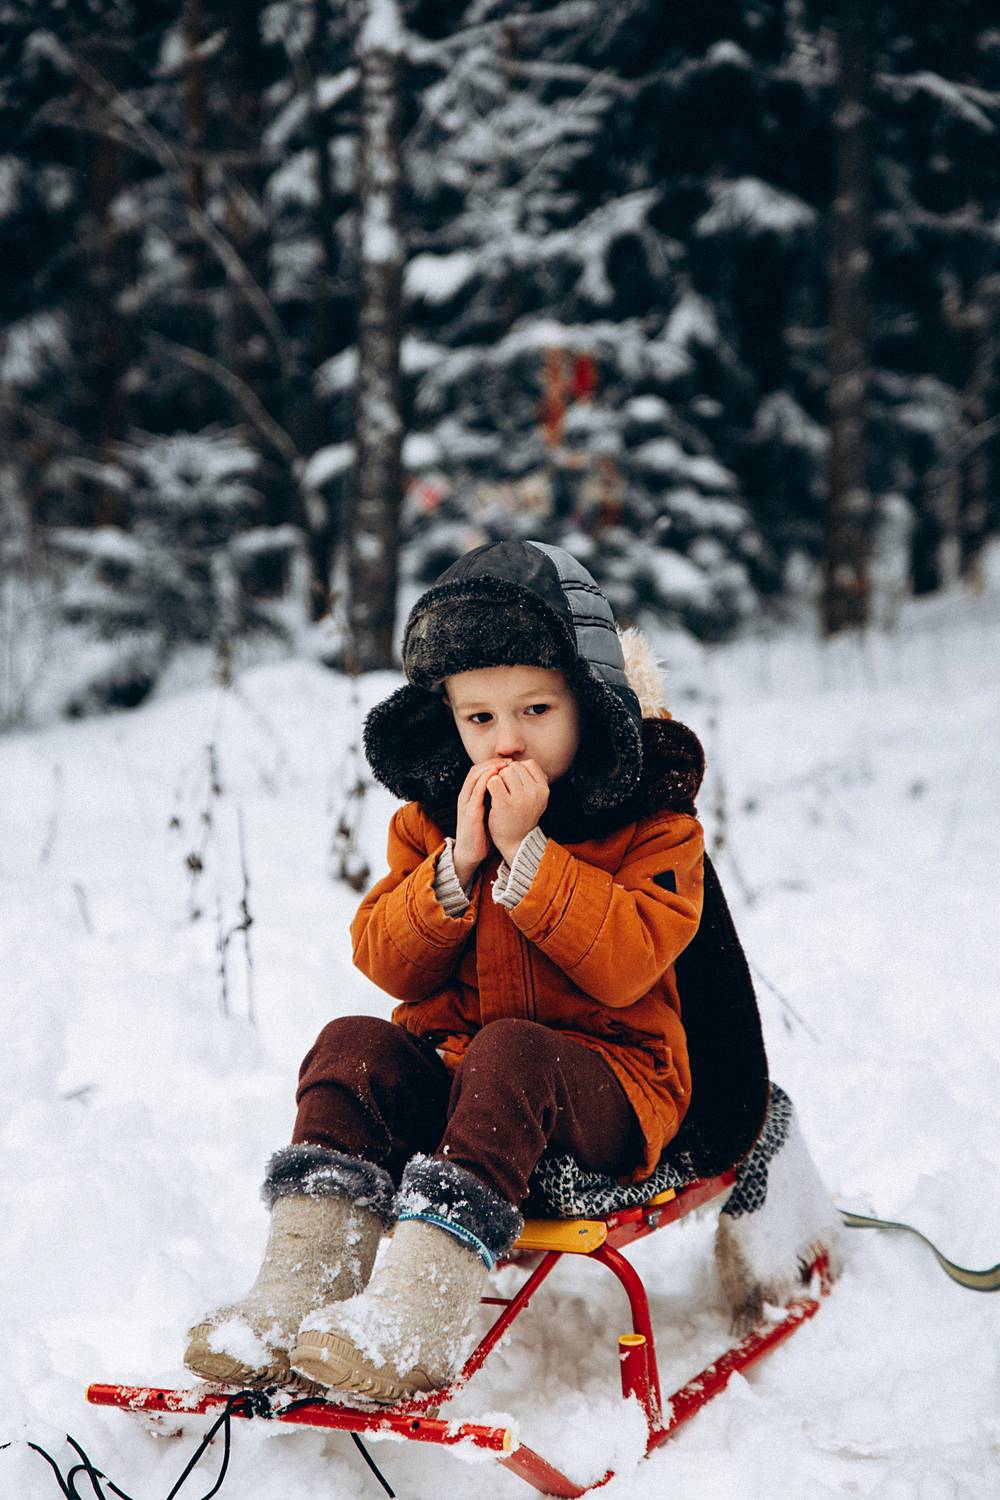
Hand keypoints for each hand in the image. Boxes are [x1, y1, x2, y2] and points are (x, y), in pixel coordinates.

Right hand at [453, 757, 510, 888]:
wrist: (470, 852)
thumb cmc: (481, 832)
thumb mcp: (487, 811)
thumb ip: (494, 799)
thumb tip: (511, 789)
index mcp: (470, 795)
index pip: (478, 771)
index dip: (493, 763)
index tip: (508, 762)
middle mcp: (466, 796)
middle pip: (476, 770)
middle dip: (492, 763)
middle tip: (508, 761)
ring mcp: (466, 804)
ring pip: (474, 779)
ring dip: (490, 769)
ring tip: (504, 766)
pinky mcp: (470, 813)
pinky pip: (476, 793)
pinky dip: (486, 783)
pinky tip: (497, 779)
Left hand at [487, 759, 548, 863]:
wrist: (516, 841)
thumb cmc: (522, 816)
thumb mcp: (535, 797)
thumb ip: (534, 780)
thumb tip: (527, 762)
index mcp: (544, 789)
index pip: (529, 764)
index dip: (519, 770)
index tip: (515, 783)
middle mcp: (535, 792)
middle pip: (515, 766)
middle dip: (507, 774)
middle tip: (506, 790)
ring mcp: (520, 798)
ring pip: (504, 772)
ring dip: (498, 779)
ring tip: (500, 794)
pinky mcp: (505, 803)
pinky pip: (493, 781)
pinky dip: (489, 785)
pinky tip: (491, 795)